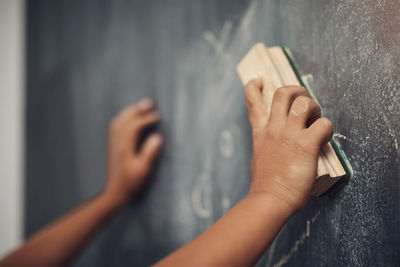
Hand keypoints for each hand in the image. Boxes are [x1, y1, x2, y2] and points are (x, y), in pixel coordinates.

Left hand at [104, 99, 162, 204]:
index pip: (134, 126)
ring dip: (129, 112)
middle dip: (137, 110)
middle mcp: (117, 142)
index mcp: (125, 146)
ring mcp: (113, 143)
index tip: (157, 116)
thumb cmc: (131, 182)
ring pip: (119, 121)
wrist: (115, 193)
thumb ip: (150, 153)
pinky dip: (123, 118)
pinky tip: (129, 118)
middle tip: (149, 103)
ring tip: (140, 107)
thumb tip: (157, 137)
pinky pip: (116, 126)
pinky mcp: (113, 146)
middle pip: (125, 120)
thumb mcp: (143, 169)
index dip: (146, 119)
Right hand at [244, 78, 332, 211]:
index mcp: (260, 132)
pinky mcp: (306, 144)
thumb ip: (267, 144)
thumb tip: (281, 141)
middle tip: (303, 99)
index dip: (253, 87)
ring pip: (304, 102)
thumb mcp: (260, 157)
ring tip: (316, 119)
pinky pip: (324, 124)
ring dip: (314, 107)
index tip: (258, 80)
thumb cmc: (266, 184)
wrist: (270, 199)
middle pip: (283, 93)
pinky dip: (327, 128)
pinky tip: (324, 139)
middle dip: (296, 90)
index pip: (252, 102)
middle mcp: (273, 128)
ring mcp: (289, 134)